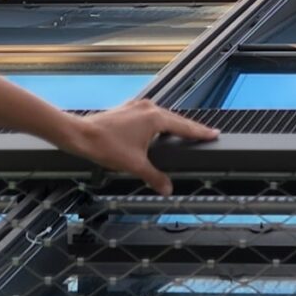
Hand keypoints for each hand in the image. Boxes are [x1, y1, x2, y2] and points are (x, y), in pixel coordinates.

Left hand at [70, 98, 220, 195]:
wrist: (81, 135)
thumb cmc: (107, 147)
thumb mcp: (135, 165)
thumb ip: (154, 177)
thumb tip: (168, 190)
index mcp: (155, 118)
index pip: (184, 127)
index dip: (200, 132)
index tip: (214, 134)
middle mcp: (149, 107)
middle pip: (176, 119)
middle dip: (190, 129)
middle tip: (205, 135)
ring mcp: (137, 106)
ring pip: (163, 116)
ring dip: (174, 125)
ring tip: (184, 134)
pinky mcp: (128, 109)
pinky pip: (151, 115)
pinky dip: (159, 123)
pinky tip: (158, 130)